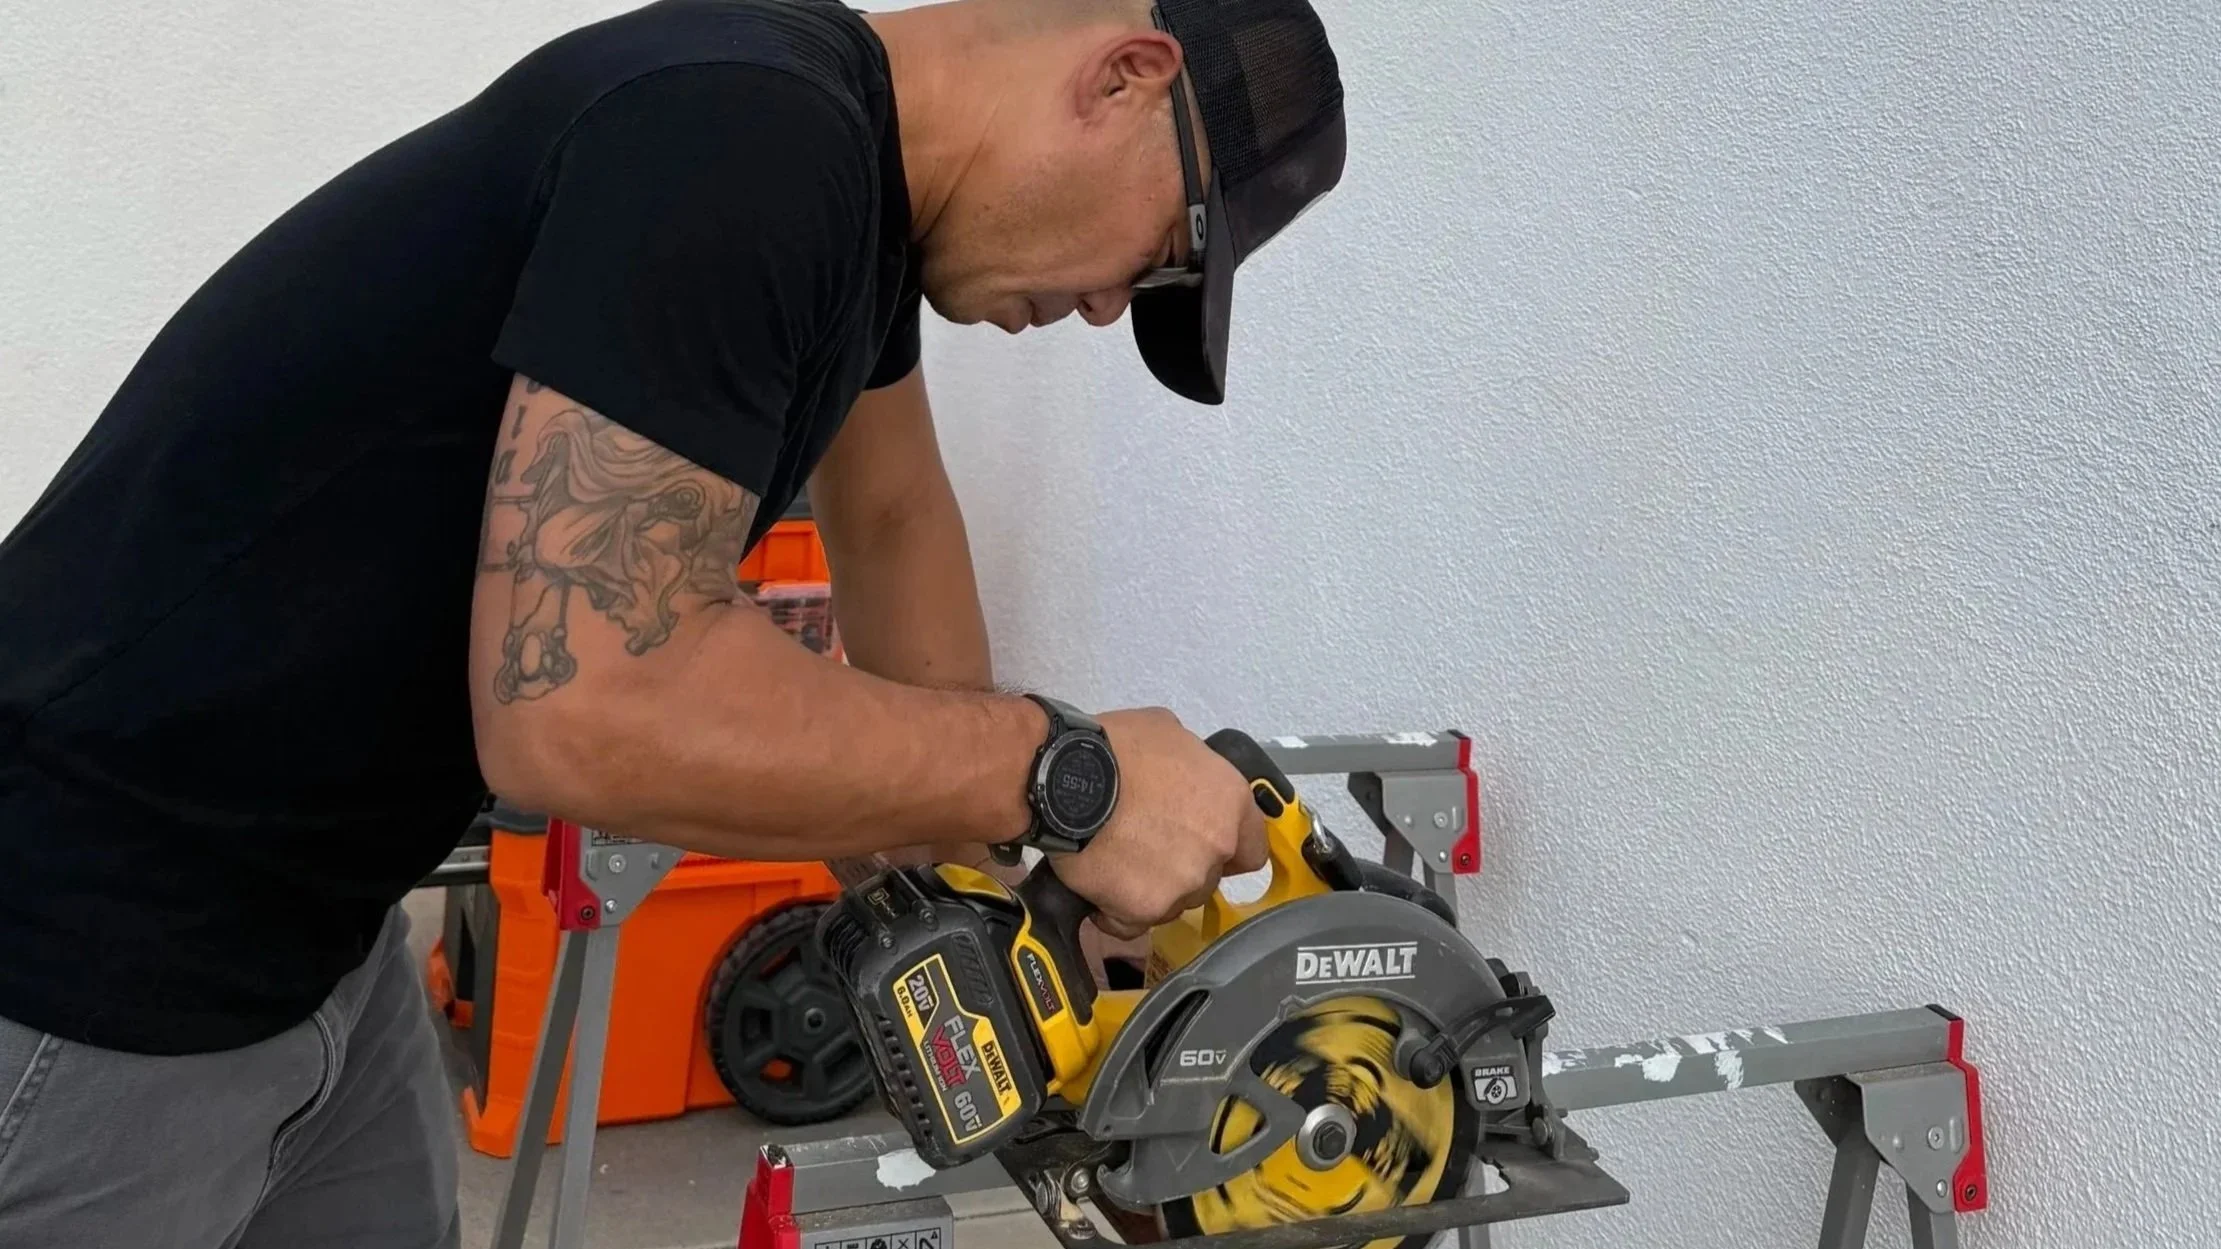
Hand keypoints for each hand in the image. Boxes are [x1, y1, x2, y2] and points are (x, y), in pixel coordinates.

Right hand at [1049, 707, 1267, 938]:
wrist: (1063, 779)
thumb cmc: (1114, 748)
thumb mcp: (1167, 731)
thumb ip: (1192, 764)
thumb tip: (1183, 774)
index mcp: (1230, 803)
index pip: (1252, 849)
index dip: (1227, 848)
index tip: (1203, 844)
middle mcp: (1215, 848)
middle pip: (1208, 877)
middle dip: (1182, 867)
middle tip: (1146, 845)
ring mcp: (1182, 884)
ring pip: (1173, 902)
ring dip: (1151, 890)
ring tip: (1117, 862)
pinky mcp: (1144, 909)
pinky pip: (1133, 922)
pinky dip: (1117, 912)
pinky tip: (1100, 887)